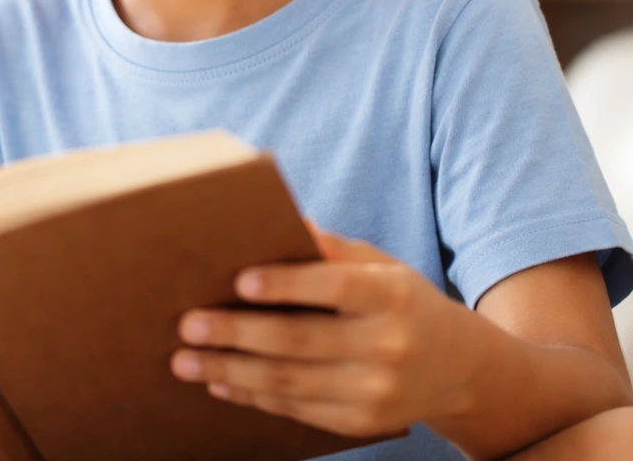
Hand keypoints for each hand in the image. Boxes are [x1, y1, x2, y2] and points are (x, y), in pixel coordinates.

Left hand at [170, 222, 479, 439]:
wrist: (457, 367)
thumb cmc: (400, 300)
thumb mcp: (379, 265)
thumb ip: (331, 248)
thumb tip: (283, 220)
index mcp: (390, 297)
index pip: (334, 287)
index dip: (287, 284)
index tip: (240, 280)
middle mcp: (386, 347)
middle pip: (300, 341)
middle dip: (237, 333)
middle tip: (189, 324)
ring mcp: (374, 392)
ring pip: (289, 382)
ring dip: (230, 372)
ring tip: (185, 360)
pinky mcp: (359, 422)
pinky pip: (296, 409)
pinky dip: (252, 396)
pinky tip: (219, 384)